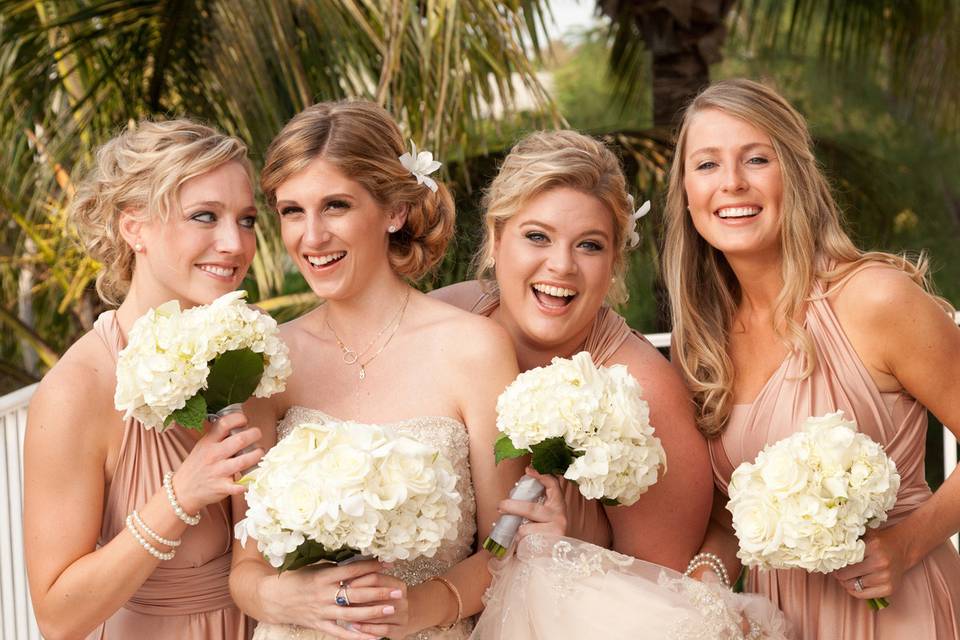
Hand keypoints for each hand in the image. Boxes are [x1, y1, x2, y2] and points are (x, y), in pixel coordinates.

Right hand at [172, 411, 263, 513]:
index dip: (239, 419)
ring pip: (244, 461)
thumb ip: (219, 436)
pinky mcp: (222, 487)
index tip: (245, 421)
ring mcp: (218, 472)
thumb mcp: (202, 446)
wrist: (182, 490)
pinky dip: (247, 484)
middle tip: (258, 436)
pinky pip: (238, 486)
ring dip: (257, 455)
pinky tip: (251, 480)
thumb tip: (240, 424)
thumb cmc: (197, 465)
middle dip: (254, 435)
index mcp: (208, 442)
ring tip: (259, 453)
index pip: (224, 423)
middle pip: (240, 440)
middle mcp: (213, 455)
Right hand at [264, 559, 406, 638]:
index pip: (352, 570)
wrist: (271, 598)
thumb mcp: (311, 566)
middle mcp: (324, 594)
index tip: (388, 562)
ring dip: (374, 612)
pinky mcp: (319, 624)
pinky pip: (341, 632)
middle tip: (398, 589)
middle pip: (357, 593)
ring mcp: (322, 611)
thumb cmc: (293, 578)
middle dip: (379, 591)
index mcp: (323, 576)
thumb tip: (354, 556)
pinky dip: (357, 636)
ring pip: (352, 613)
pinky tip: (373, 637)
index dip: (372, 566)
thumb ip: (332, 565)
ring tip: (392, 609)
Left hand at [498, 467, 566, 541]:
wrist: (550, 559)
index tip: (528, 469)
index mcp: (557, 505)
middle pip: (531, 509)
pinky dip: (520, 544)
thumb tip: (510, 499)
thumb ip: (530, 506)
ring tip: (516, 536)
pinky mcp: (549, 545)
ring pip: (525, 529)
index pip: (553, 485)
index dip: (542, 475)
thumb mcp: (539, 517)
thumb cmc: (541, 533)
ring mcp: (556, 531)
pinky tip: (523, 547)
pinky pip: (525, 543)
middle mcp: (560, 516)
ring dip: (516, 533)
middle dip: (512, 507)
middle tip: (500, 506)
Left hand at [832, 526, 910, 600]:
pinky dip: (854, 590)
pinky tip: (853, 583)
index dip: (834, 561)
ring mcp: (886, 578)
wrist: (902, 549)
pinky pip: (862, 595)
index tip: (830, 561)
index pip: (844, 559)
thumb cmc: (879, 541)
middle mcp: (880, 563)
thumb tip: (826, 547)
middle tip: (835, 570)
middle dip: (838, 573)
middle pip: (847, 574)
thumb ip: (848, 539)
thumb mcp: (865, 535)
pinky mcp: (889, 589)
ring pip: (853, 586)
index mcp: (873, 547)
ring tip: (844, 576)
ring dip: (845, 582)